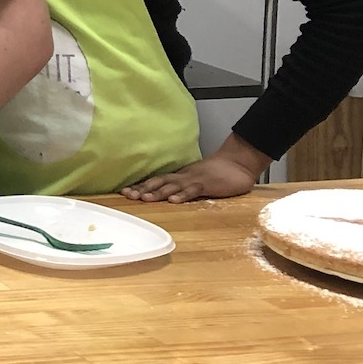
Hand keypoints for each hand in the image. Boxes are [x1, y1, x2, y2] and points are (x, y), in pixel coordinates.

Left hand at [122, 138, 267, 202]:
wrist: (238, 162)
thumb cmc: (218, 173)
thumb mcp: (196, 180)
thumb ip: (183, 186)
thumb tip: (168, 195)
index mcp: (180, 176)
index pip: (156, 181)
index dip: (141, 186)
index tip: (124, 192)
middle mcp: (183, 177)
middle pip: (159, 182)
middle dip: (142, 189)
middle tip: (127, 195)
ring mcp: (195, 180)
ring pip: (173, 186)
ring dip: (158, 193)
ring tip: (144, 198)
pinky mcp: (208, 185)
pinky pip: (194, 190)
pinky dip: (183, 195)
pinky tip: (174, 201)